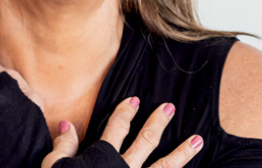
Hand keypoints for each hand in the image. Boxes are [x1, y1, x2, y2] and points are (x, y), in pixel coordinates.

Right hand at [42, 97, 202, 167]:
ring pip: (165, 166)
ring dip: (182, 152)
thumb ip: (63, 147)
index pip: (117, 127)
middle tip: (169, 108)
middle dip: (158, 123)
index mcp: (103, 157)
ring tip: (197, 140)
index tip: (134, 101)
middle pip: (146, 140)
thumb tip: (67, 125)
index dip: (125, 112)